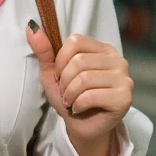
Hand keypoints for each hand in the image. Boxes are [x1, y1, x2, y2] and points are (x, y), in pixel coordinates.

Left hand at [26, 21, 132, 147]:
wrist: (82, 127)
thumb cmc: (70, 98)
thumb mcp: (52, 73)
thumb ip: (44, 50)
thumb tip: (30, 27)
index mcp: (103, 49)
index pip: (76, 41)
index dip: (60, 60)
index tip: (60, 76)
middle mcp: (118, 60)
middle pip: (79, 61)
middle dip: (64, 81)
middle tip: (67, 93)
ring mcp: (124, 78)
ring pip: (84, 79)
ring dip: (70, 94)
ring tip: (72, 101)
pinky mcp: (124, 97)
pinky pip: (91, 96)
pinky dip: (78, 105)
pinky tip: (80, 109)